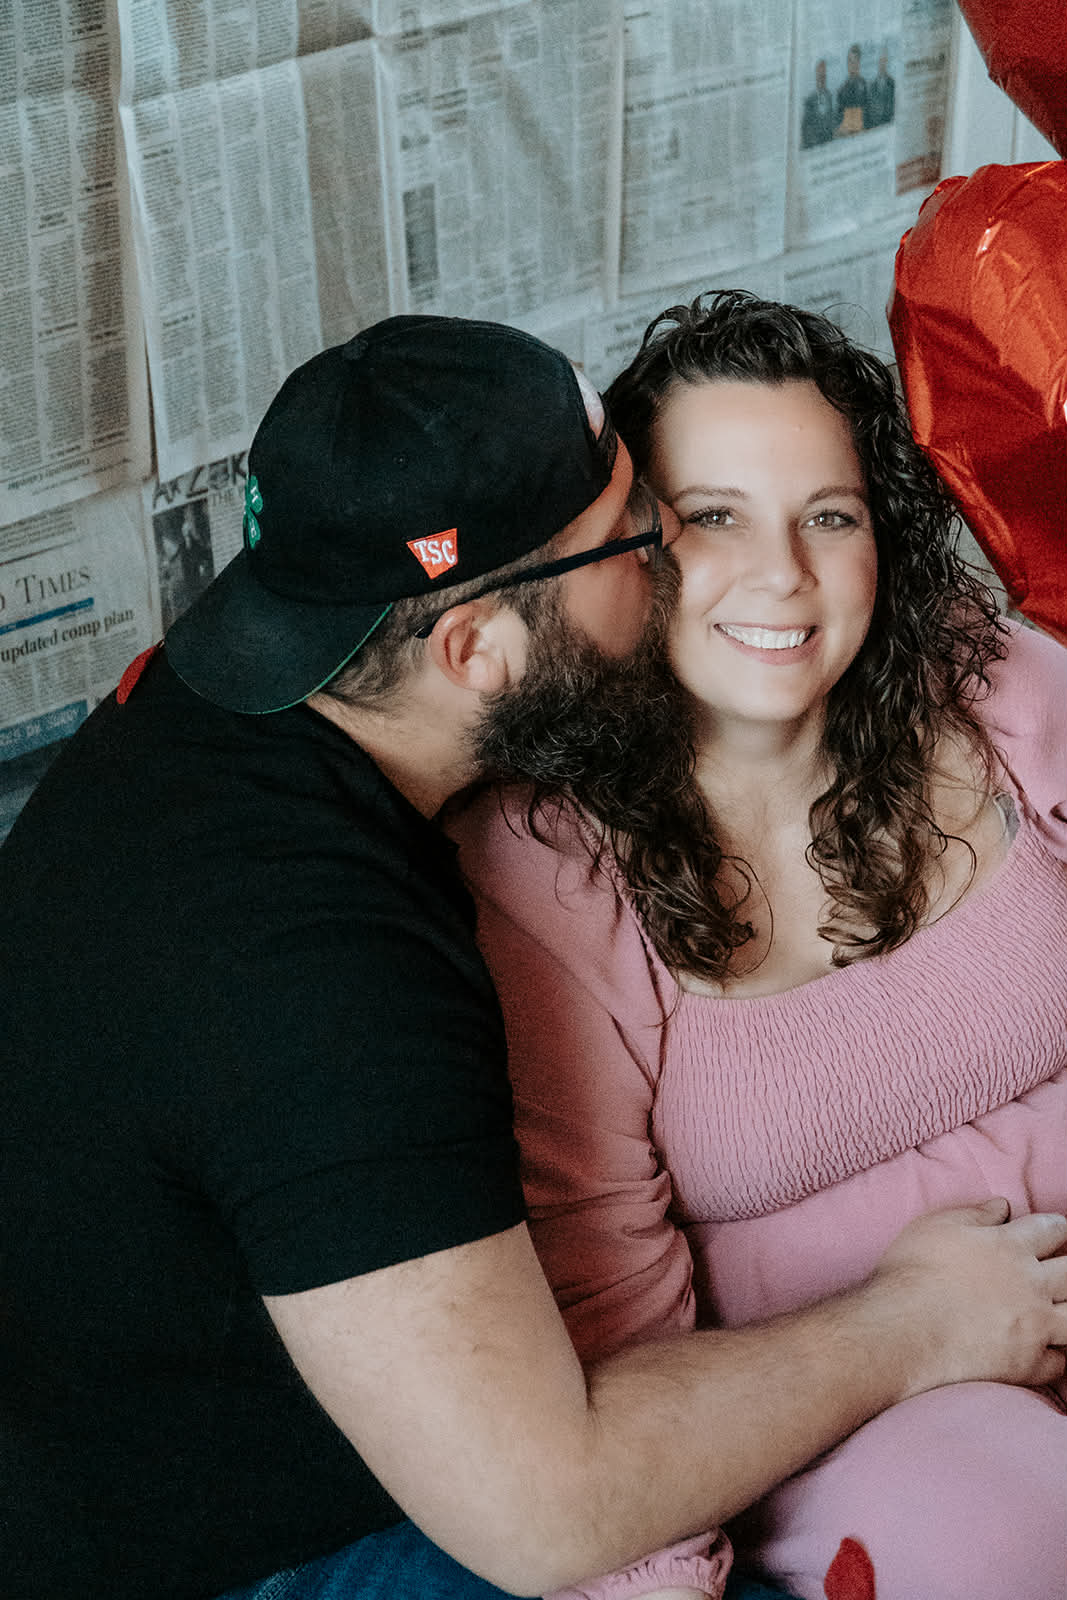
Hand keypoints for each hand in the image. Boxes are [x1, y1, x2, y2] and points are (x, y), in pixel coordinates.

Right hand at [867, 1197, 1066, 1396]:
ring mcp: (1034, 1325)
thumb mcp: (935, 1227)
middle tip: (1064, 1269)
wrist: (902, 1330)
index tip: (1055, 1232)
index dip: (1056, 1228)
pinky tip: (1049, 1350)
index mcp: (1009, 1246)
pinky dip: (1058, 1354)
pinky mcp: (1028, 1363)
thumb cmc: (911, 1273)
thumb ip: (975, 1215)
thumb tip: (1002, 1206)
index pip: (1051, 1228)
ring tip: (1061, 1309)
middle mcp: (1030, 1283)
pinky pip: (1061, 1361)